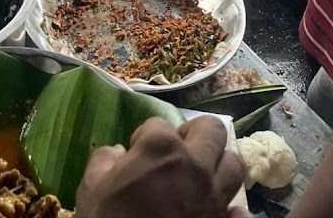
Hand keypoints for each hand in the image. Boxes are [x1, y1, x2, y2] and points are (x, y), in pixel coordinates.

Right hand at [75, 116, 245, 217]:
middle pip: (211, 130)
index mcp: (161, 148)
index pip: (158, 124)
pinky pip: (241, 212)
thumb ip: (104, 160)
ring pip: (234, 164)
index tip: (136, 154)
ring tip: (201, 176)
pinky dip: (234, 211)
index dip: (144, 138)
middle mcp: (195, 164)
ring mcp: (214, 196)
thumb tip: (117, 153)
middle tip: (178, 151)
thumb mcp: (91, 188)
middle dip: (195, 134)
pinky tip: (221, 213)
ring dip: (219, 165)